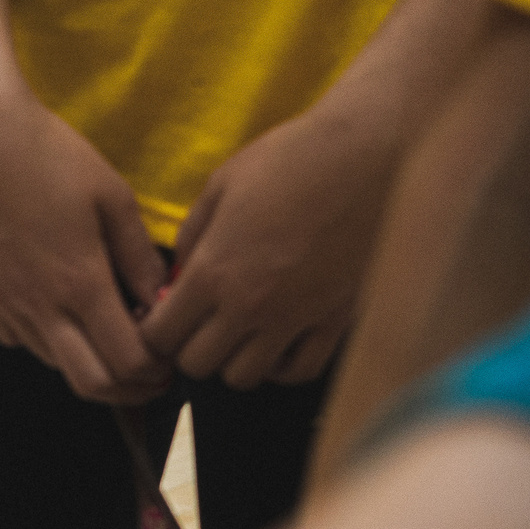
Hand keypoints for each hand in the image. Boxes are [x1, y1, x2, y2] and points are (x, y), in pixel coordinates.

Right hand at [0, 83, 171, 403]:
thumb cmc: (49, 156)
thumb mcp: (113, 198)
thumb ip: (140, 258)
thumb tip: (162, 299)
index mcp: (80, 284)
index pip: (127, 362)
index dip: (157, 370)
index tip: (171, 356)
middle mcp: (40, 308)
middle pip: (91, 384)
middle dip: (128, 388)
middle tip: (151, 372)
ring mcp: (5, 306)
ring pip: (55, 365)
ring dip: (90, 363)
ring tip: (111, 334)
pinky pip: (22, 341)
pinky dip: (51, 342)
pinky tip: (64, 311)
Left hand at [141, 104, 398, 388]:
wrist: (374, 151)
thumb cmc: (294, 158)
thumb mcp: (222, 186)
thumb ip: (191, 238)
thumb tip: (177, 277)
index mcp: (214, 271)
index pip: (160, 336)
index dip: (155, 330)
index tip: (164, 316)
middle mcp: (251, 305)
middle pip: (197, 365)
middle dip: (188, 347)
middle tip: (199, 323)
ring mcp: (296, 318)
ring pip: (243, 377)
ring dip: (232, 359)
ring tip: (239, 331)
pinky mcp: (336, 320)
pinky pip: (298, 371)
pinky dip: (281, 365)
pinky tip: (278, 339)